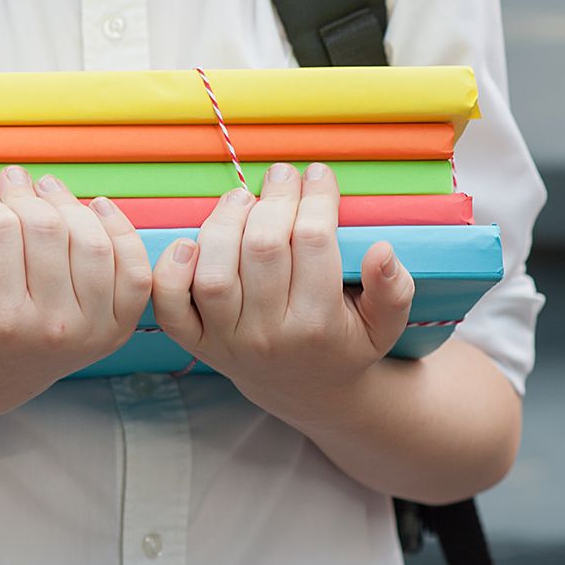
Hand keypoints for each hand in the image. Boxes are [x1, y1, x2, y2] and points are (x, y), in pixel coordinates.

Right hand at [0, 166, 151, 417]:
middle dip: (24, 193)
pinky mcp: (118, 327)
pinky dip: (121, 231)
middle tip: (11, 182)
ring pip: (91, 241)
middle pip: (46, 230)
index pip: (0, 233)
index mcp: (1, 323)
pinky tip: (96, 209)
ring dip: (68, 203)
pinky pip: (133, 269)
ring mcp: (92, 329)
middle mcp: (53, 328)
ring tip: (45, 191)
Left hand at [150, 163, 415, 427]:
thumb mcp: (385, 325)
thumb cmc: (347, 342)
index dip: (315, 200)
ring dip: (224, 223)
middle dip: (273, 200)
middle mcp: (268, 336)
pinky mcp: (197, 343)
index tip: (318, 173)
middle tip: (282, 175)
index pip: (313, 244)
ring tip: (242, 198)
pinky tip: (188, 241)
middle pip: (262, 250)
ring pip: (214, 274)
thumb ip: (393, 290)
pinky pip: (171, 308)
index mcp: (319, 326)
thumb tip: (382, 250)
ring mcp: (227, 341)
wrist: (307, 391)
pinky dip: (171, 271)